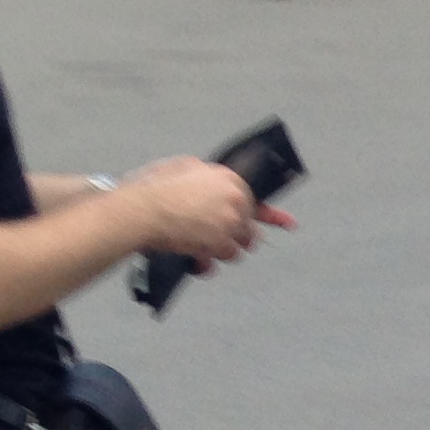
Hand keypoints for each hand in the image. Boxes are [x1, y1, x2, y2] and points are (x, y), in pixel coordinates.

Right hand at [119, 157, 297, 269]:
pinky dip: (209, 261)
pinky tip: (194, 258)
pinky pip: (225, 258)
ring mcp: (232, 222)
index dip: (272, 215)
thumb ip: (205, 176)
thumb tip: (209, 180)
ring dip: (221, 249)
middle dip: (233, 234)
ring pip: (241, 246)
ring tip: (198, 245)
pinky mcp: (222, 243)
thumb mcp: (182, 167)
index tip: (289, 224)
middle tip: (210, 236)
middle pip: (249, 227)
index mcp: (229, 179)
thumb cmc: (154, 188)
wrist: (140, 210)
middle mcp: (237, 199)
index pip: (257, 199)